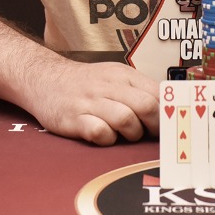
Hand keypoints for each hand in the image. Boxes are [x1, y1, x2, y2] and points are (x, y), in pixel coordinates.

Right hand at [24, 58, 159, 146]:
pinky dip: (107, 139)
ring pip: (126, 119)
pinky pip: (99, 133)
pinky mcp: (74, 119)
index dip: (167, 112)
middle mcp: (108, 86)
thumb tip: (168, 110)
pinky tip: (104, 136)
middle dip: (153, 125)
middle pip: (146, 106)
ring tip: (125, 134)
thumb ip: (139, 91)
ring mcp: (90, 102)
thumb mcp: (115, 78)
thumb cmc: (86, 84)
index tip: (169, 124)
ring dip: (131, 133)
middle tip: (148, 133)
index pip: (157, 92)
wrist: (45, 78)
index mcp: (123, 75)